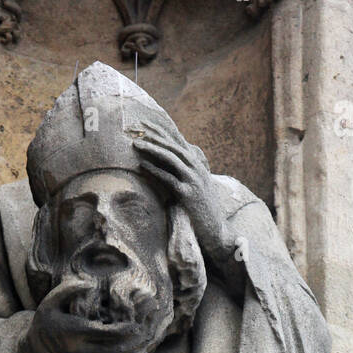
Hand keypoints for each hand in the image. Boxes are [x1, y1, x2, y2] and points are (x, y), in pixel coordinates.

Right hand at [14, 277, 164, 352]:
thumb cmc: (47, 322)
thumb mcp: (51, 301)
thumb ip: (69, 289)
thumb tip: (89, 284)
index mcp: (73, 333)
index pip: (107, 333)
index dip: (126, 329)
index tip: (138, 324)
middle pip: (115, 350)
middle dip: (134, 343)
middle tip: (148, 334)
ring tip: (146, 348)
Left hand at [134, 120, 221, 256]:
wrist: (215, 229)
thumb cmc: (203, 209)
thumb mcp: (196, 186)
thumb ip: (186, 172)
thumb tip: (168, 163)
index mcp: (198, 164)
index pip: (178, 141)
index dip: (162, 130)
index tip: (145, 123)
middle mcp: (197, 168)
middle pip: (174, 146)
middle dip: (154, 135)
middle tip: (137, 128)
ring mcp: (193, 181)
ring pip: (171, 158)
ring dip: (152, 149)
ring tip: (136, 144)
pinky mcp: (188, 195)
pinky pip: (169, 179)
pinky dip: (155, 170)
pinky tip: (142, 165)